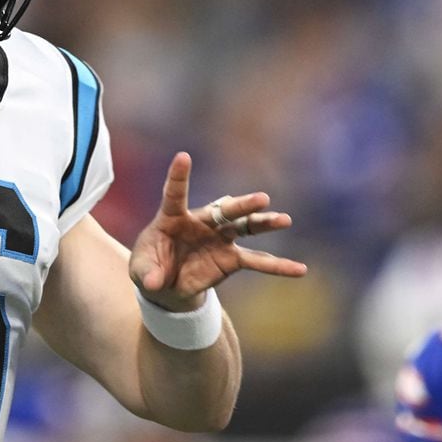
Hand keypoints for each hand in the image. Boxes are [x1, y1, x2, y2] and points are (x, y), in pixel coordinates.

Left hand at [129, 151, 306, 311]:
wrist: (167, 284)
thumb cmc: (151, 267)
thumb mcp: (142, 270)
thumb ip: (148, 273)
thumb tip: (157, 283)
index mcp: (173, 217)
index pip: (175, 193)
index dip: (178, 176)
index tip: (183, 156)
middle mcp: (202, 222)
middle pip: (223, 210)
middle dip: (242, 205)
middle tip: (262, 198)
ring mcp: (220, 239)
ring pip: (245, 227)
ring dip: (263, 223)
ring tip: (284, 220)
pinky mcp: (231, 258)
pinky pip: (257, 261)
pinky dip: (278, 266)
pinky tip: (299, 269)